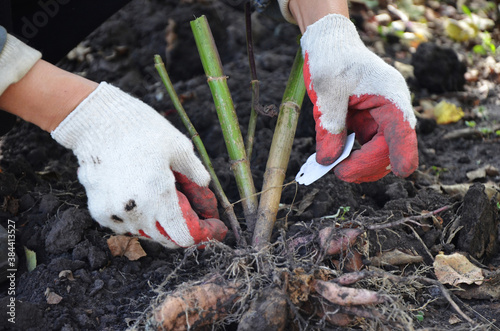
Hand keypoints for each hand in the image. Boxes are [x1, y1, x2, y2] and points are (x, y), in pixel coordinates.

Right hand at [51, 83, 226, 247]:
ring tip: (168, 200)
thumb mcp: (179, 146)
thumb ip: (195, 172)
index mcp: (159, 196)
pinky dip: (138, 217)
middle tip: (194, 212)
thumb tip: (205, 185)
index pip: (184, 236)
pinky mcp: (98, 210)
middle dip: (183, 228)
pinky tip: (144, 198)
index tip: (213, 225)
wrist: (96, 121)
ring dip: (160, 223)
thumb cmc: (141, 130)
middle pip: (166, 238)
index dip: (203, 233)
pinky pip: (124, 224)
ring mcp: (114, 213)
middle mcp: (136, 211)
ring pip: (145, 232)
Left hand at [301, 14, 417, 182]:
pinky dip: (351, 157)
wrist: (330, 45)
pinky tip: (335, 159)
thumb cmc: (332, 60)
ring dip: (360, 165)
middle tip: (339, 174)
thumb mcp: (327, 91)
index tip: (403, 173)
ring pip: (378, 153)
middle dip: (367, 165)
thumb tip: (328, 161)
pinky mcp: (366, 124)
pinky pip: (364, 147)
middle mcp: (390, 109)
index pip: (402, 128)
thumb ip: (329, 126)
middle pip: (389, 148)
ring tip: (335, 168)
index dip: (404, 151)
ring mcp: (380, 118)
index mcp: (390, 95)